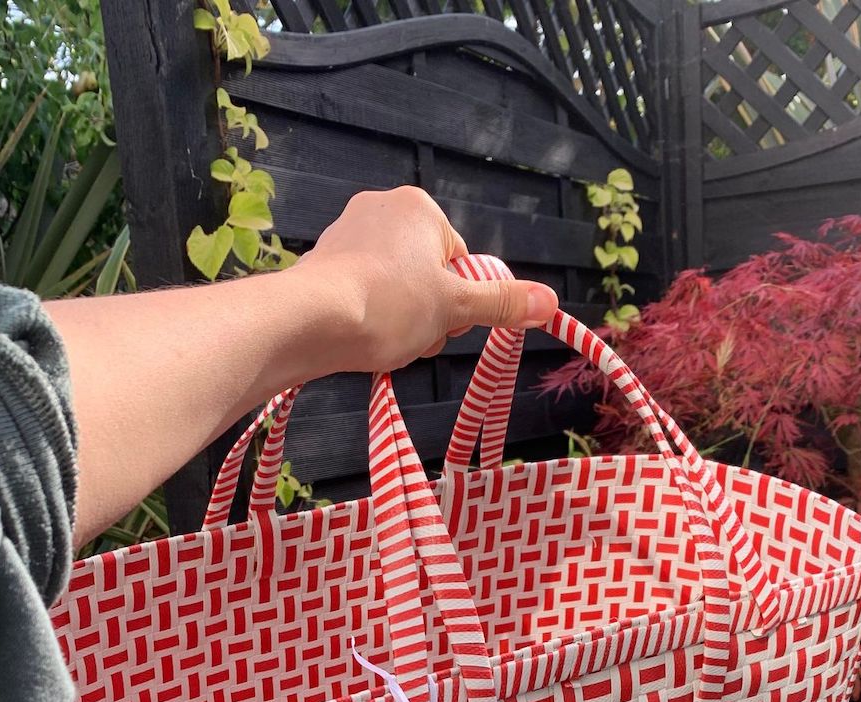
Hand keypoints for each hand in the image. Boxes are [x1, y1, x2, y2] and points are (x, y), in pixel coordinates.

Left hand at [291, 186, 558, 371]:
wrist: (309, 321)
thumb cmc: (388, 306)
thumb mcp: (455, 308)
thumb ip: (501, 303)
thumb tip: (551, 302)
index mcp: (418, 207)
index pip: (458, 260)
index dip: (457, 300)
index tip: (441, 322)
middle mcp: (381, 207)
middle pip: (427, 274)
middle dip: (427, 312)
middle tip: (413, 334)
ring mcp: (347, 232)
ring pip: (395, 287)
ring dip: (399, 320)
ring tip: (384, 337)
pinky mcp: (322, 261)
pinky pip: (362, 292)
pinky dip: (367, 317)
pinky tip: (359, 336)